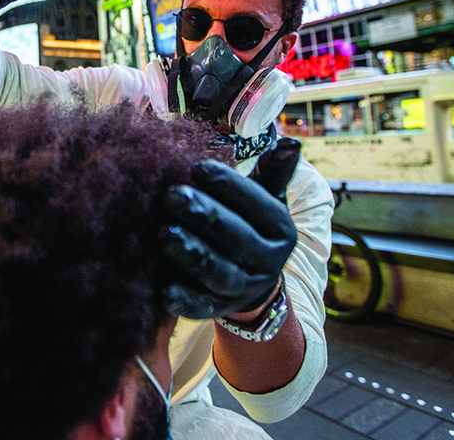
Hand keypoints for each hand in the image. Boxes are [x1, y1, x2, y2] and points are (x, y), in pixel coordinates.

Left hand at [161, 160, 296, 319]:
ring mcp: (244, 288)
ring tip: (163, 233)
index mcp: (281, 229)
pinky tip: (163, 289)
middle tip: (172, 195)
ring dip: (191, 254)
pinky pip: (202, 307)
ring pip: (219, 273)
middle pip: (237, 238)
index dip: (229, 186)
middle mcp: (268, 261)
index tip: (198, 167)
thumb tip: (291, 143)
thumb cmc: (248, 224)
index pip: (257, 205)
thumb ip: (271, 173)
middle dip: (204, 216)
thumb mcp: (264, 199)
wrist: (251, 279)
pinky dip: (184, 300)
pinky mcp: (219, 309)